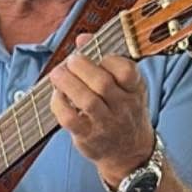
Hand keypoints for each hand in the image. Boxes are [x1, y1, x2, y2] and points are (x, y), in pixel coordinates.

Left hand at [48, 34, 155, 184]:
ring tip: (57, 73)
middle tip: (70, 61)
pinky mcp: (88, 137)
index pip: (127, 71)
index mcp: (135, 90)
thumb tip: (82, 38)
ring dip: (67, 83)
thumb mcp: (126, 86)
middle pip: (102, 83)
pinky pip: (70, 119)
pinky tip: (56, 96)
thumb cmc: (123, 112)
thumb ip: (106, 61)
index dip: (108, 59)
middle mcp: (123, 107)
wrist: (130, 153)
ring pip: (86, 101)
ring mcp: (106, 124)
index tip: (95, 54)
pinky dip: (59, 105)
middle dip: (82, 67)